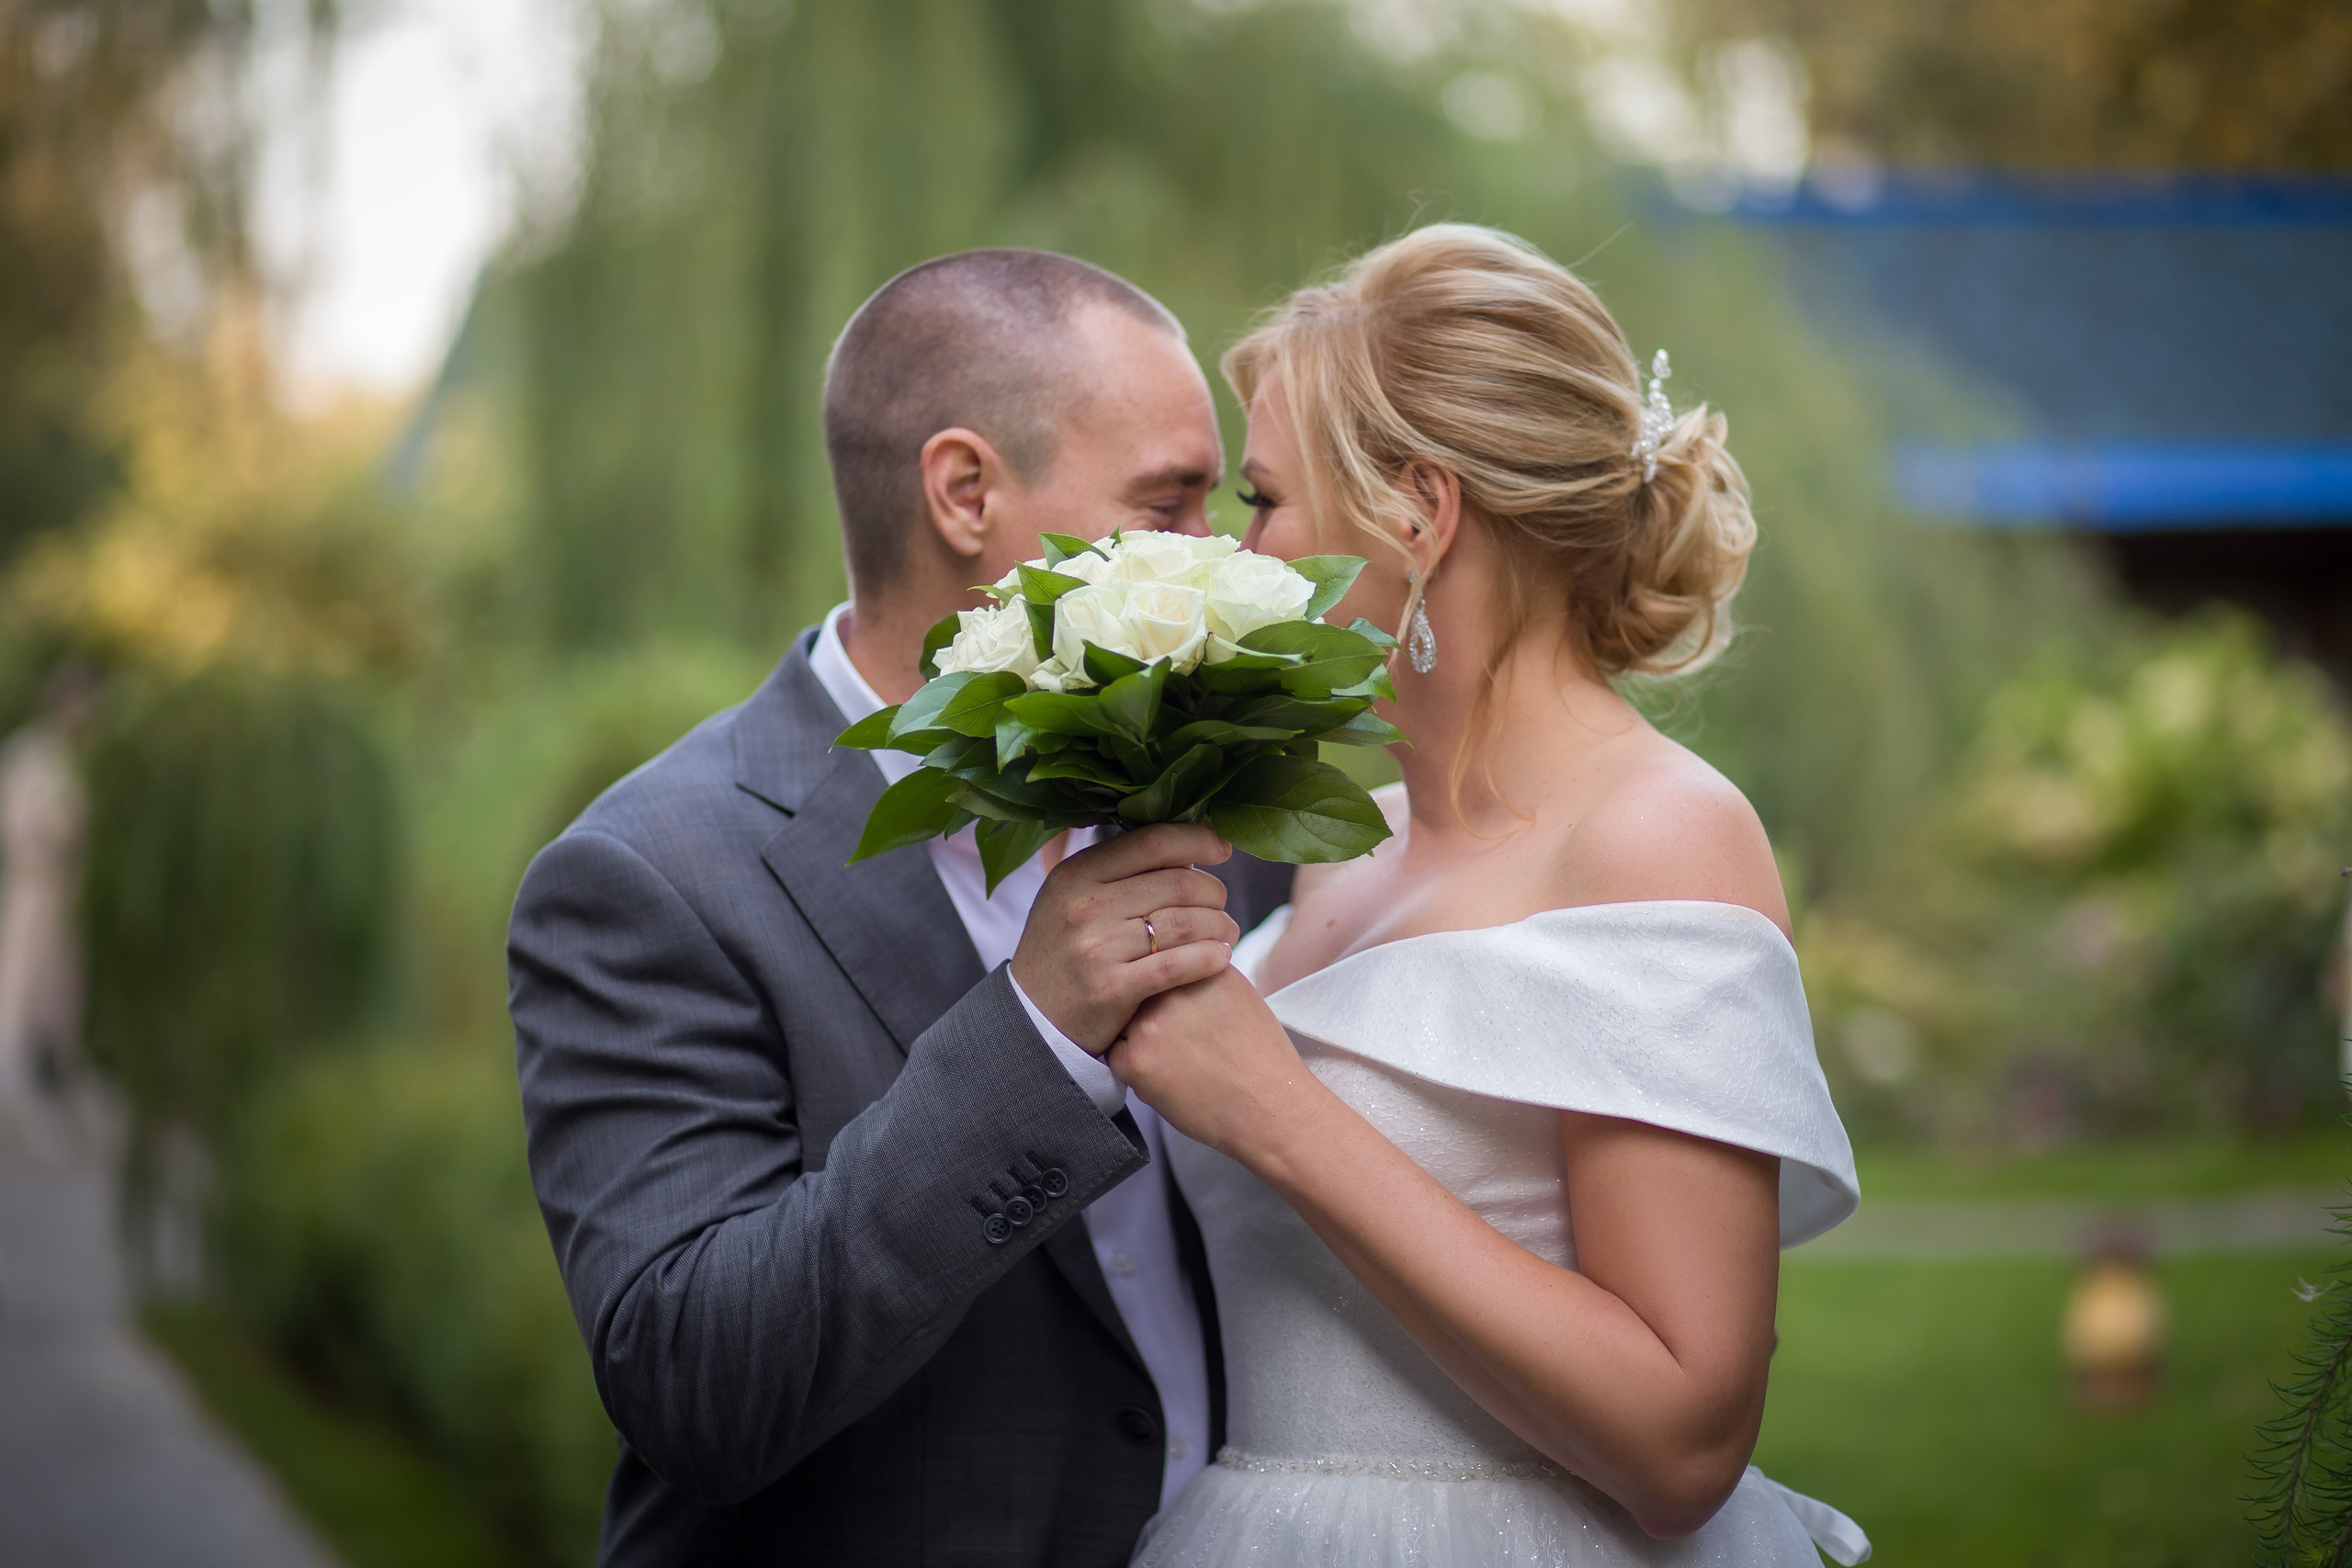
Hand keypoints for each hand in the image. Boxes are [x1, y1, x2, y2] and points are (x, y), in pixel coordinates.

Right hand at [1011, 824, 1238, 1052]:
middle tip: (1223, 905)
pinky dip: (1209, 958)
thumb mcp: (1071, 899)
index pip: (1151, 842)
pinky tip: (1220, 958)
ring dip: (1220, 926)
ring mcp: (1097, 948)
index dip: (1196, 839)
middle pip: (1177, 883)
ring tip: (1228, 933)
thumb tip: (1184, 846)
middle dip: (1214, 892)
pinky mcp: (1111, 989)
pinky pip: (1178, 965)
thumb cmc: (1065, 952)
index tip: (1223, 848)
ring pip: (1184, 923)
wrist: (1032, 1021)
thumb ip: (1118, 872)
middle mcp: (1084, 906)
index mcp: (1076, 874)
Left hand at [1108, 966, 1323, 1166]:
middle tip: (1174, 1038)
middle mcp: (1172, 989)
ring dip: (1137, 1038)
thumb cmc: (1264, 1058)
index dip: (1163, 990)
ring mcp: (1150, 1024)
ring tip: (1172, 1059)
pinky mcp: (1137, 1062)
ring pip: (1122, 1023)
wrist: (1272, 1108)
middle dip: (1148, 1012)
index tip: (1176, 1010)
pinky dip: (1133, 1069)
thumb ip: (1204, 974)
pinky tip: (1167, 1078)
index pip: (1159, 965)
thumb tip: (1176, 970)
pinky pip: (1116, 1057)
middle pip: (1137, 991)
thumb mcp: (1241, 994)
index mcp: (1198, 968)